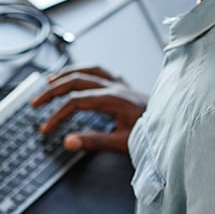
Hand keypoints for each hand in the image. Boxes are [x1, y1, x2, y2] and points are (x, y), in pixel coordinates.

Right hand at [31, 66, 146, 153]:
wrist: (178, 125)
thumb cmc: (153, 134)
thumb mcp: (123, 143)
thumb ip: (94, 141)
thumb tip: (68, 141)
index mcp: (113, 99)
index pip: (75, 102)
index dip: (57, 115)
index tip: (46, 129)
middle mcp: (116, 87)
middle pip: (76, 81)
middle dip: (53, 91)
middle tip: (36, 102)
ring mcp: (122, 84)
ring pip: (88, 70)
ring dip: (67, 74)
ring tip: (50, 81)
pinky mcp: (126, 87)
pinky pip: (101, 72)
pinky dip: (86, 72)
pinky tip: (80, 76)